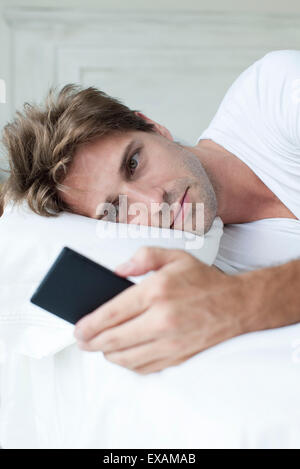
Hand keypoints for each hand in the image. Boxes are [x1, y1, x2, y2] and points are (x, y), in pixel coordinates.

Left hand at [74, 247, 243, 373]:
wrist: (237, 306)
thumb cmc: (204, 280)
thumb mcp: (175, 256)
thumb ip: (143, 256)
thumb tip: (116, 272)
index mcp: (157, 292)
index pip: (111, 313)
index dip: (89, 325)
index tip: (77, 329)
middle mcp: (162, 320)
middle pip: (113, 340)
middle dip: (90, 343)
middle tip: (81, 341)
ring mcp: (170, 343)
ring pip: (126, 358)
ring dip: (107, 354)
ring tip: (100, 347)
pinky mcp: (178, 357)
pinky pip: (144, 368)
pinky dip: (128, 364)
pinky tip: (123, 355)